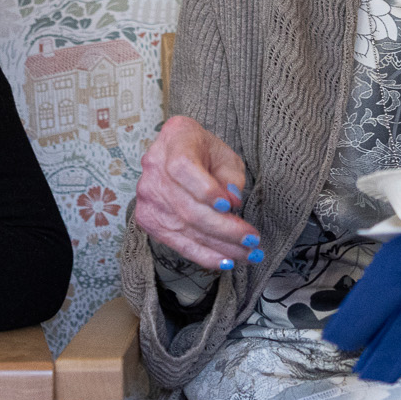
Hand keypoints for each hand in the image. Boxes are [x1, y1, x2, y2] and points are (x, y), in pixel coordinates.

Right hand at [135, 115, 259, 272]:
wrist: (179, 152)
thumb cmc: (206, 152)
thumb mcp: (226, 154)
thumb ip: (231, 176)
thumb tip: (232, 202)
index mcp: (174, 139)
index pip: (183, 167)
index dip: (205, 189)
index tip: (229, 205)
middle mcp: (154, 167)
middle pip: (187, 206)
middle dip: (224, 229)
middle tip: (253, 239)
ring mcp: (147, 196)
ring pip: (185, 228)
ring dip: (220, 246)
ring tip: (249, 254)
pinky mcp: (148, 219)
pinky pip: (177, 243)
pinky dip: (204, 255)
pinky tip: (226, 260)